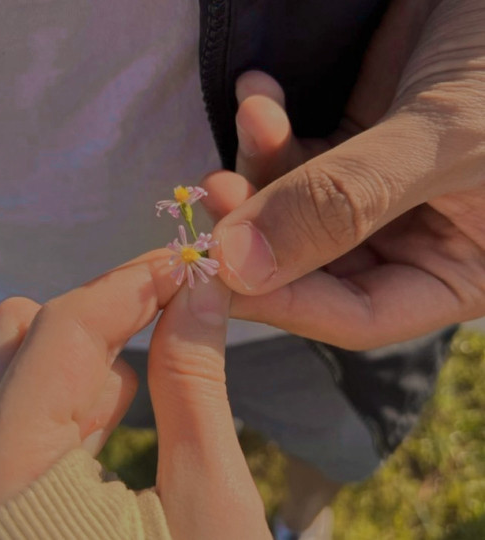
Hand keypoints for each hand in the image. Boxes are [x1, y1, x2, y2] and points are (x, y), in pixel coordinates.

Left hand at [0, 250, 269, 538]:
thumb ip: (195, 381)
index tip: (185, 266)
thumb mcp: (208, 505)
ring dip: (83, 347)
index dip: (132, 284)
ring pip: (1, 362)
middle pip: (21, 337)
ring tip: (146, 369)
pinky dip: (63, 385)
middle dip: (110, 311)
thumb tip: (202, 292)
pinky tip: (111, 405)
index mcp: (1, 489)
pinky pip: (3, 403)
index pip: (62, 332)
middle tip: (179, 308)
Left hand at [204, 0, 484, 348]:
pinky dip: (269, 129)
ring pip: (291, 210)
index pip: (356, 316)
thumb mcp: (442, 138)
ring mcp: (375, 195)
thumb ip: (341, 204)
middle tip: (218, 191)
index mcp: (455, 271)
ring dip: (258, 168)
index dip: (285, 300)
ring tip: (254, 116)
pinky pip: (294, 155)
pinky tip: (259, 92)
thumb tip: (242, 267)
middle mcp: (411, 242)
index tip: (222, 275)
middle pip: (311, 265)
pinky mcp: (350, 146)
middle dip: (258, 230)